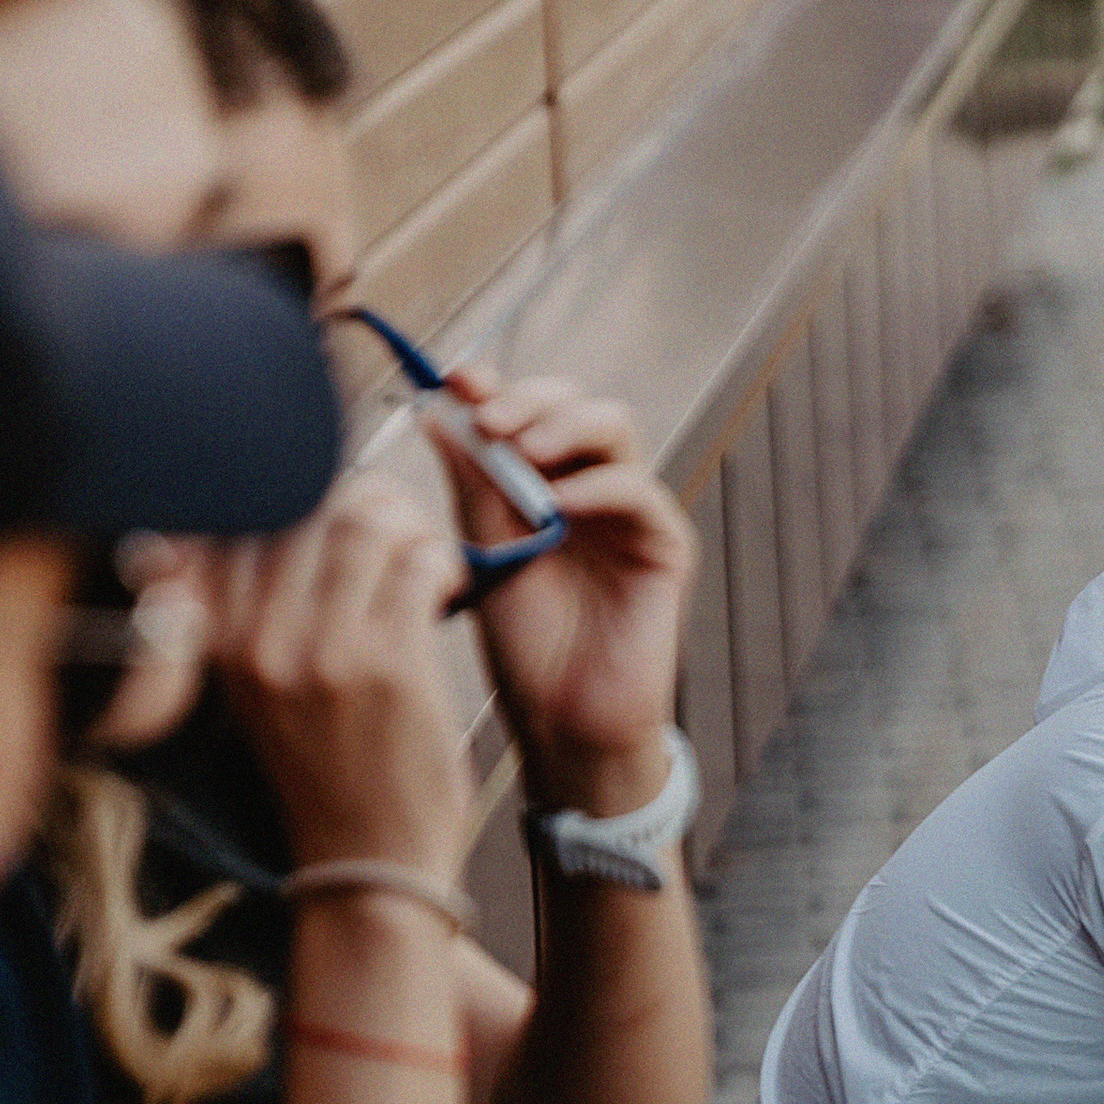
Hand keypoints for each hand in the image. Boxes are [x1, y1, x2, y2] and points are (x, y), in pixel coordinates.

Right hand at [200, 480, 470, 878]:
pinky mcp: (388, 668)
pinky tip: (448, 587)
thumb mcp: (259, 685)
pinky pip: (418, 565)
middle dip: (368, 504)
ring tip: (426, 561)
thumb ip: (257, 603)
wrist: (365, 863)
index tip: (343, 516)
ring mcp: (321, 652)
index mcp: (215, 637)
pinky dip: (442, 562)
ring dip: (411, 529)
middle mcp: (257, 639)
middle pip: (309, 504)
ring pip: (366, 525)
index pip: (247, 511)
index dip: (306, 492)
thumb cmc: (323, 768)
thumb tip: (293, 502)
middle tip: (400, 533)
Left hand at [435, 371, 696, 813]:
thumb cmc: (525, 646)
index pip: (524, 411)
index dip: (492, 388)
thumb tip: (438, 414)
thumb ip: (470, 486)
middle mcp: (588, 486)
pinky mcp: (665, 545)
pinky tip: (559, 504)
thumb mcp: (484, 554)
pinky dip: (598, 486)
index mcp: (541, 484)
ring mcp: (628, 512)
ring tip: (522, 450)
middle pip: (572, 403)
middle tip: (488, 416)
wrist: (564, 722)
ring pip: (612, 427)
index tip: (452, 380)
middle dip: (527, 398)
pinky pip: (639, 492)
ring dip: (563, 425)